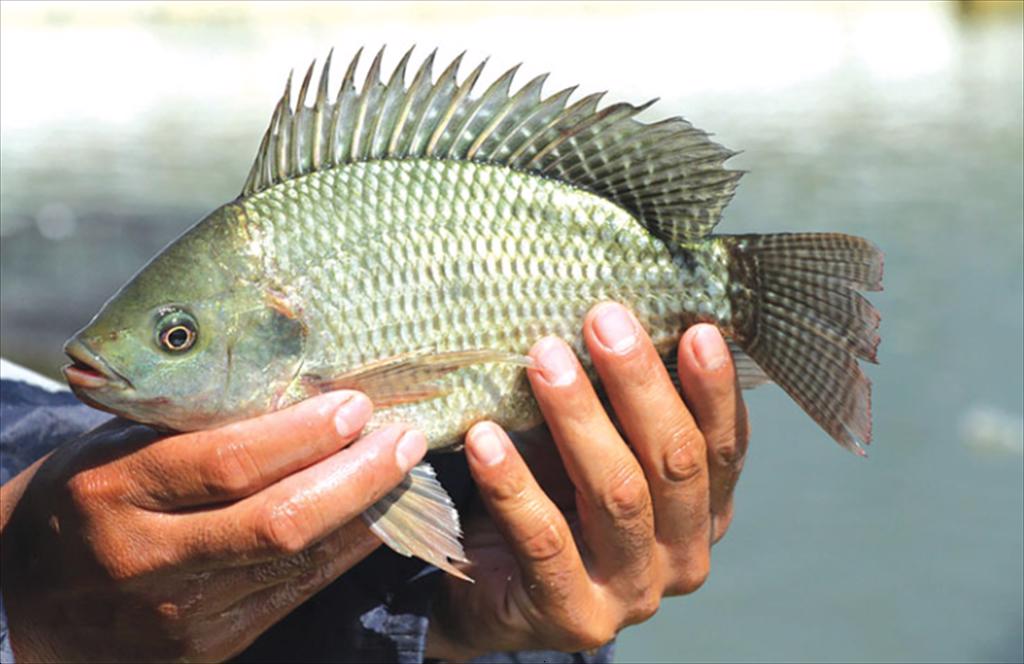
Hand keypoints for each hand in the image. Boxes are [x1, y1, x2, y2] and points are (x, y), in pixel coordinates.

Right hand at [0, 391, 426, 662]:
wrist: (25, 604)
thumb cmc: (83, 499)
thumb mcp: (115, 448)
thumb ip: (191, 425)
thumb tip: (293, 382)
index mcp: (115, 491)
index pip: (227, 463)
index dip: (303, 435)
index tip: (356, 406)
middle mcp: (147, 557)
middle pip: (278, 521)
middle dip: (356, 477)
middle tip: (403, 439)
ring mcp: (178, 612)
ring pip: (297, 562)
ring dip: (364, 515)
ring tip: (404, 471)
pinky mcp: (206, 646)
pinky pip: (293, 595)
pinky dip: (344, 554)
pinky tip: (376, 520)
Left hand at [426, 303, 748, 658]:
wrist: (493, 593)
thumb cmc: (552, 496)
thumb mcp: (592, 444)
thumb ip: (614, 402)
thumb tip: (607, 317)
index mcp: (704, 511)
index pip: (724, 446)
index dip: (713, 388)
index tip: (695, 328)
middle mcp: (683, 555)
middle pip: (675, 462)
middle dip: (640, 384)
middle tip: (602, 320)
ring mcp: (633, 592)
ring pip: (618, 494)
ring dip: (579, 419)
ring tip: (544, 359)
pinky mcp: (575, 616)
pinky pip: (545, 540)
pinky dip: (514, 482)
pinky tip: (484, 437)